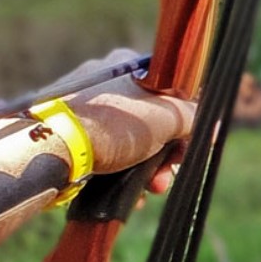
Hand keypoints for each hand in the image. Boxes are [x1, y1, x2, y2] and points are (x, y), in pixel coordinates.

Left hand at [62, 49, 195, 187]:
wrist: (52, 147)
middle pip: (150, 122)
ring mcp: (85, 111)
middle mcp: (105, 84)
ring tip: (147, 192)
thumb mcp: (164, 117)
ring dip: (144, 172)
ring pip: (128, 143)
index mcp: (128, 66)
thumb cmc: (111, 126)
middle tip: (164, 179)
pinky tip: (127, 195)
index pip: (169, 92)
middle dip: (163, 157)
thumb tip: (208, 122)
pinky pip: (105, 155)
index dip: (184, 124)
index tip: (187, 150)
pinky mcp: (69, 137)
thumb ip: (191, 116)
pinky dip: (119, 175)